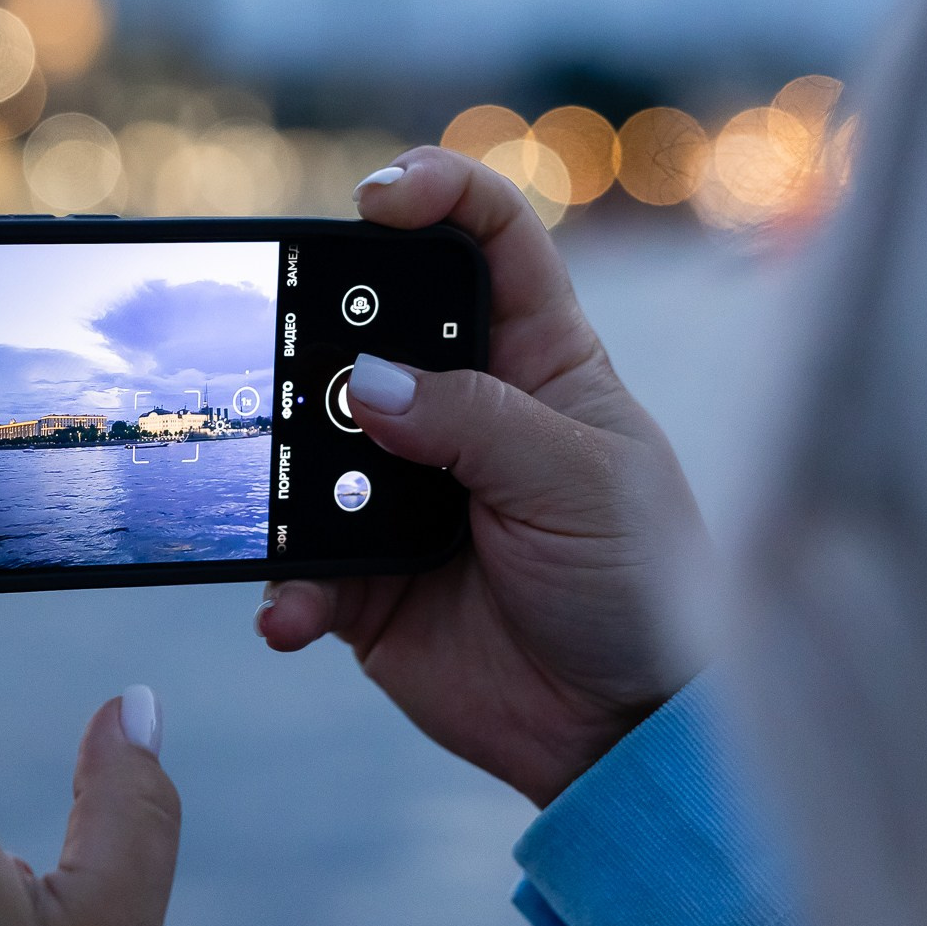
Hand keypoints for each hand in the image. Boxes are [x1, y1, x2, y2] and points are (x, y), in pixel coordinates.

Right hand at [261, 146, 709, 804]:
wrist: (625, 732)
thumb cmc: (643, 586)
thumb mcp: (582, 484)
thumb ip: (477, 424)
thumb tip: (366, 384)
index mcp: (538, 360)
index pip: (487, 239)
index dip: (436, 193)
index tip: (377, 197)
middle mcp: (462, 412)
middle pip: (368, 328)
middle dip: (320, 331)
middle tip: (298, 358)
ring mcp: (403, 491)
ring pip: (313, 442)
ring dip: (289, 469)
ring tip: (295, 507)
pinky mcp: (364, 578)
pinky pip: (297, 564)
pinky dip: (284, 586)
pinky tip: (292, 612)